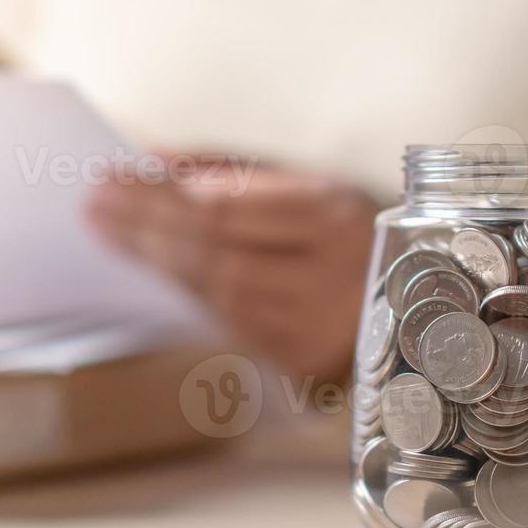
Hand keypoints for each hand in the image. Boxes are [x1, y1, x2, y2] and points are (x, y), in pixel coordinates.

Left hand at [87, 159, 378, 380]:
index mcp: (336, 218)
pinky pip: (231, 326)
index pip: (228, 211)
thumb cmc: (353, 230)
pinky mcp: (307, 365)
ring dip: (157, 264)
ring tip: (111, 233)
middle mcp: (333, 277)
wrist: (431, 302)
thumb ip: (235, 170)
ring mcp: (321, 329)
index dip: (162, 198)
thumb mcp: (310, 183)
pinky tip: (155, 274)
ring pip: (217, 296)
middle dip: (146, 229)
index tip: (111, 179)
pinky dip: (189, 295)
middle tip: (95, 208)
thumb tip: (154, 162)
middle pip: (215, 255)